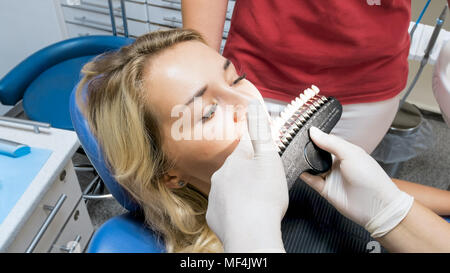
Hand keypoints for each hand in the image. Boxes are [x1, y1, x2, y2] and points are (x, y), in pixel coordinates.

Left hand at [206, 100, 288, 251]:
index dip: (256, 152)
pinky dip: (234, 209)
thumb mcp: (268, 157)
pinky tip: (246, 213)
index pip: (245, 147)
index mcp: (236, 160)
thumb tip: (252, 103)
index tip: (263, 159)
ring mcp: (215, 196)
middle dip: (249, 173)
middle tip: (265, 185)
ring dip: (241, 191)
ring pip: (230, 188)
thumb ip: (260, 130)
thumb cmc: (263, 198)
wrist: (250, 233)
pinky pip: (225, 207)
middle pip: (237, 168)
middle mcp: (221, 175)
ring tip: (257, 201)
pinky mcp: (214, 215)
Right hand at [300, 127, 413, 237]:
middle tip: (299, 144)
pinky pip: (310, 179)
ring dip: (305, 161)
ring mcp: (330, 176)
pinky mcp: (324, 189)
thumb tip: (313, 132)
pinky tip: (300, 168)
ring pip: (312, 166)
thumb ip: (330, 142)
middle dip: (309, 149)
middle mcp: (337, 163)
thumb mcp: (350, 153)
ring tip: (298, 155)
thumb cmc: (370, 178)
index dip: (317, 137)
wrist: (374, 205)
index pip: (327, 141)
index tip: (305, 132)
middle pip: (317, 153)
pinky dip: (304, 174)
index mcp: (345, 152)